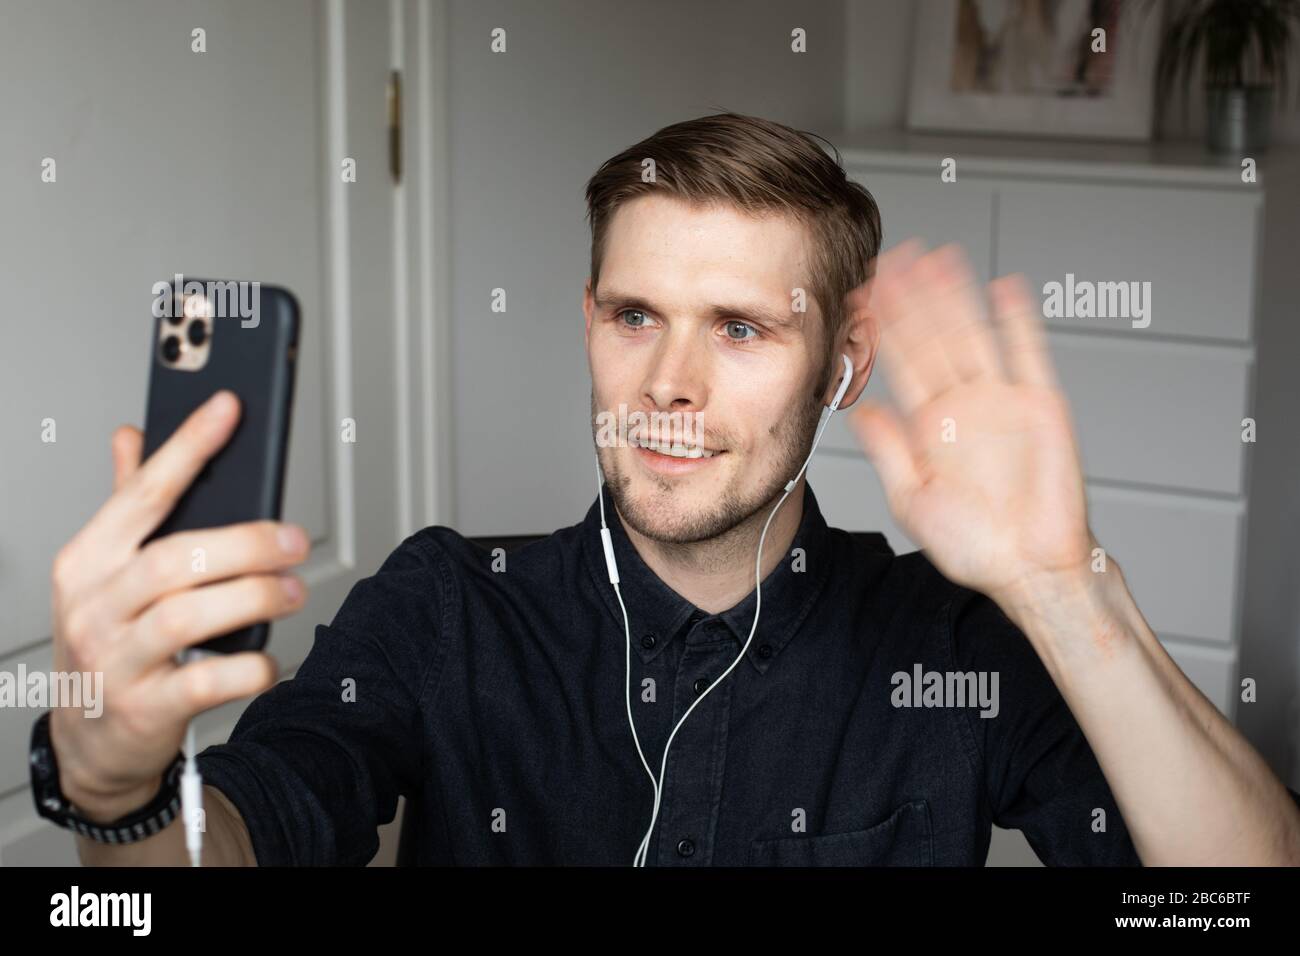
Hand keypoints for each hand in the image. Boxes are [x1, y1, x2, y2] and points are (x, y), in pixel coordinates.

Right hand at [48, 391, 309, 822]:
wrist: (91, 741)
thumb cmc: (109, 643)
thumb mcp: (104, 572)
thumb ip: (125, 504)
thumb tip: (130, 433)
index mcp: (86, 560)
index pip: (141, 493)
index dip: (188, 447)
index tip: (228, 408)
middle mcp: (95, 606)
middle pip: (177, 558)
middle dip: (247, 544)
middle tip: (295, 541)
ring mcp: (115, 660)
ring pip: (190, 616)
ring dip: (256, 598)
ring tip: (294, 591)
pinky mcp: (144, 708)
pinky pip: (206, 681)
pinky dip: (249, 666)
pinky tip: (269, 657)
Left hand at [845, 240, 1092, 605]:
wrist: (1029, 567)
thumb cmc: (975, 545)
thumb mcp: (913, 498)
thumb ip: (889, 450)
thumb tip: (859, 408)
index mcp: (928, 424)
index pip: (900, 361)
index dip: (881, 326)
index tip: (860, 292)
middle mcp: (963, 405)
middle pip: (933, 337)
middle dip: (914, 297)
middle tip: (895, 256)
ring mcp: (1002, 399)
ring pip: (974, 334)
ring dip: (957, 296)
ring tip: (940, 257)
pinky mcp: (1041, 404)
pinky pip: (1028, 353)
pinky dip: (1019, 320)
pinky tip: (1003, 287)